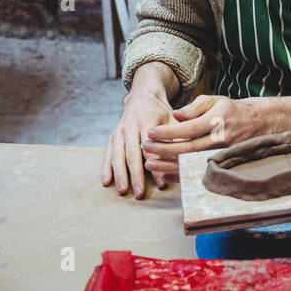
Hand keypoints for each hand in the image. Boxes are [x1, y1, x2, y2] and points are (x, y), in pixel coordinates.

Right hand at [101, 83, 175, 199]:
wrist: (142, 97)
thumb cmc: (161, 112)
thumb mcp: (173, 119)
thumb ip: (177, 137)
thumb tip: (183, 161)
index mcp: (147, 121)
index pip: (151, 147)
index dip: (155, 165)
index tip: (160, 182)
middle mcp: (130, 126)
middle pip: (132, 154)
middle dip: (135, 175)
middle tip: (139, 193)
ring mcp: (119, 131)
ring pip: (117, 155)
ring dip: (120, 174)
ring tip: (123, 191)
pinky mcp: (112, 136)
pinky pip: (107, 154)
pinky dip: (106, 168)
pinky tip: (107, 182)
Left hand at [141, 95, 267, 171]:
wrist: (256, 123)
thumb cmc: (230, 110)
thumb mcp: (214, 100)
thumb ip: (194, 107)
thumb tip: (175, 115)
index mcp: (217, 121)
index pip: (188, 128)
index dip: (168, 132)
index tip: (151, 133)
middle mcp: (220, 139)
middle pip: (187, 148)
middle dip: (163, 149)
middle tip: (145, 147)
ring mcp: (222, 154)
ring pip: (191, 163)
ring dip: (168, 165)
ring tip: (149, 164)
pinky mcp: (222, 164)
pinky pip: (198, 173)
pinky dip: (181, 176)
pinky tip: (165, 175)